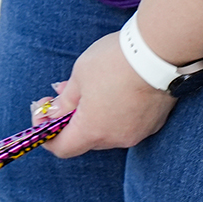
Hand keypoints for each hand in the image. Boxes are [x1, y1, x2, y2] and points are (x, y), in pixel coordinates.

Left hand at [41, 32, 177, 158]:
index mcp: (92, 130)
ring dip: (93, 115)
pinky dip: (115, 112)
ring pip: (106, 130)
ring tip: (89, 86)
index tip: (43, 114)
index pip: (62, 148)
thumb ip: (65, 100)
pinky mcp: (153, 123)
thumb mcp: (79, 75)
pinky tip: (115, 88)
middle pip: (84, 138)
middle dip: (70, 119)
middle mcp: (116, 138)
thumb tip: (55, 112)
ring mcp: (138, 133)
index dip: (47, 135)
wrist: (159, 53)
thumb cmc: (114, 61)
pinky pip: (127, 123)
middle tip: (62, 93)